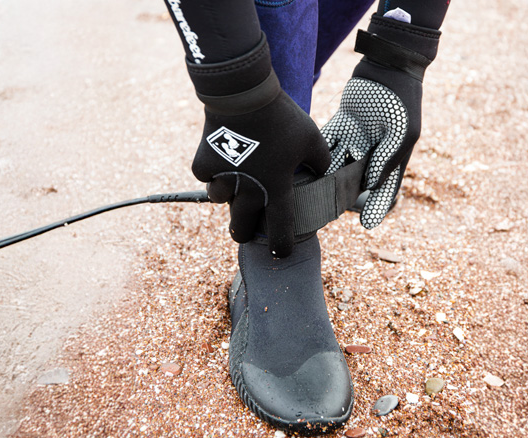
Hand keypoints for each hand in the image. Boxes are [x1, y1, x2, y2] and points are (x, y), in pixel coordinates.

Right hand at [189, 36, 329, 256]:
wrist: (243, 94)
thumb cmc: (281, 117)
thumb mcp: (312, 137)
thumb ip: (321, 160)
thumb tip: (324, 171)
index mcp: (276, 187)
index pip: (281, 227)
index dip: (281, 245)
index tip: (280, 253)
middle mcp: (248, 189)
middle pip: (240, 227)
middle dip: (243, 232)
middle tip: (245, 230)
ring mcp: (223, 178)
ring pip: (219, 200)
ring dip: (227, 195)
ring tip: (235, 183)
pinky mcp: (203, 164)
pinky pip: (206, 176)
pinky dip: (211, 171)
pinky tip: (221, 157)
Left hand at [322, 15, 439, 228]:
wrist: (388, 67)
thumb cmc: (401, 101)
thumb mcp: (400, 133)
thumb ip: (385, 160)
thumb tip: (369, 186)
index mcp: (393, 157)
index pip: (385, 188)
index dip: (377, 207)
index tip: (367, 224)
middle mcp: (374, 151)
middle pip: (357, 181)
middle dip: (343, 197)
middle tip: (328, 213)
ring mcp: (357, 138)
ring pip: (339, 163)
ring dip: (325, 177)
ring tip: (310, 195)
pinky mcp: (342, 124)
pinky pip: (327, 142)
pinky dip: (317, 154)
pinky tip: (302, 167)